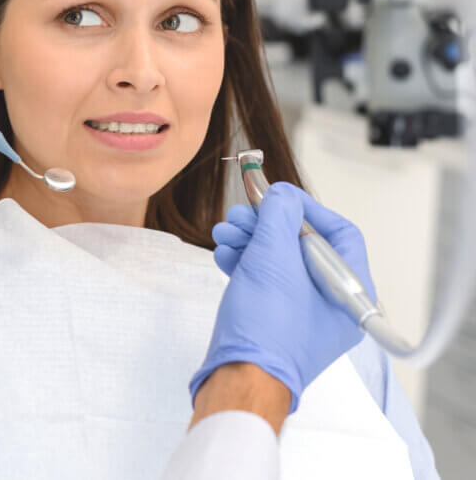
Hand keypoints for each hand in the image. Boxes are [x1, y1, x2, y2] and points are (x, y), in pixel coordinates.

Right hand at [190, 182, 375, 412]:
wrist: (238, 378)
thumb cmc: (266, 327)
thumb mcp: (274, 258)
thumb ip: (280, 216)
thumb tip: (282, 194)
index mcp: (349, 292)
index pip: (340, 233)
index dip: (307, 209)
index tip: (277, 197)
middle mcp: (330, 303)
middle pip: (302, 245)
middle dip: (267, 224)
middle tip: (240, 214)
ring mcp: (301, 313)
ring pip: (278, 261)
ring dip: (249, 240)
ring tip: (224, 232)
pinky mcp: (274, 320)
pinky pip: (264, 281)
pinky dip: (244, 262)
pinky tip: (224, 253)